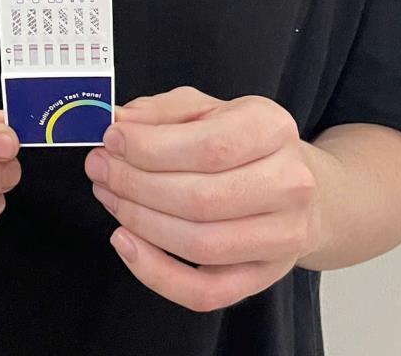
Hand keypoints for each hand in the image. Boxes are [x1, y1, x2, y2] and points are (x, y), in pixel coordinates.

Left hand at [84, 86, 321, 311]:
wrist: (300, 185)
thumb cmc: (244, 142)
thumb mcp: (208, 108)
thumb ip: (161, 112)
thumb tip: (119, 123)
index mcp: (273, 129)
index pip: (209, 147)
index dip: (151, 148)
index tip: (112, 140)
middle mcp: (288, 184)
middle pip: (201, 198)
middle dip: (136, 184)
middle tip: (100, 169)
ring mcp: (282, 237)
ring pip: (200, 244)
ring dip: (140, 222)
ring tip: (110, 197)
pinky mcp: (264, 276)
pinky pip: (206, 292)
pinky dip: (157, 274)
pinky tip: (126, 243)